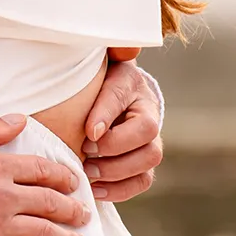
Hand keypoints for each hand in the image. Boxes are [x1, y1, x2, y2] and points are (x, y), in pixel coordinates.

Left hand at [81, 54, 163, 202]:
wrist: (104, 96)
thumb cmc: (92, 80)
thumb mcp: (93, 66)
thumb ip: (104, 55)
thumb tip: (125, 46)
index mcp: (131, 83)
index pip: (124, 98)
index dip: (106, 115)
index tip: (88, 132)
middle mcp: (147, 111)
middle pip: (147, 134)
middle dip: (114, 148)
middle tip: (85, 151)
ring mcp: (150, 138)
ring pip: (149, 160)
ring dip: (116, 170)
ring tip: (88, 171)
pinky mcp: (144, 163)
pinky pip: (143, 181)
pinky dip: (120, 189)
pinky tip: (96, 188)